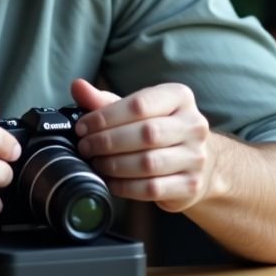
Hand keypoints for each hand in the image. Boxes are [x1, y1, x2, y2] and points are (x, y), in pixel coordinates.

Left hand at [71, 79, 214, 212]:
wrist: (197, 162)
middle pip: (146, 133)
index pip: (139, 104)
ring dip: (114, 165)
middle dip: (107, 142)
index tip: (82, 127)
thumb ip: (105, 100)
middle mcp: (194, 125)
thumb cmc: (160, 130)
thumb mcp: (136, 111)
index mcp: (180, 97)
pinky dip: (125, 186)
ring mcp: (196, 157)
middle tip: (86, 147)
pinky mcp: (191, 185)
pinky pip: (152, 188)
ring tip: (96, 163)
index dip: (105, 117)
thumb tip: (77, 87)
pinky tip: (110, 182)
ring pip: (149, 163)